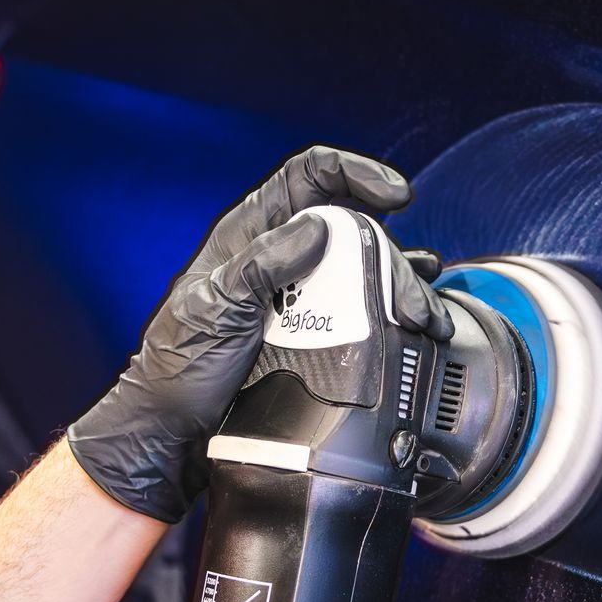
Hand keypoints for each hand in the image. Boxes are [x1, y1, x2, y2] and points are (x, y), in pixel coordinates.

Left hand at [68, 146, 451, 521]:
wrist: (177, 428)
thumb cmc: (179, 366)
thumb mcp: (211, 309)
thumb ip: (260, 264)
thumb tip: (316, 227)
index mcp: (251, 235)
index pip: (309, 177)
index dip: (355, 173)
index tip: (395, 194)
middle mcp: (282, 256)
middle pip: (353, 230)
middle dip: (391, 255)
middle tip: (408, 297)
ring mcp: (301, 295)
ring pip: (366, 271)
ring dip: (401, 288)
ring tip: (424, 318)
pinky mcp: (315, 332)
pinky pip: (364, 308)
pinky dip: (394, 308)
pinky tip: (415, 318)